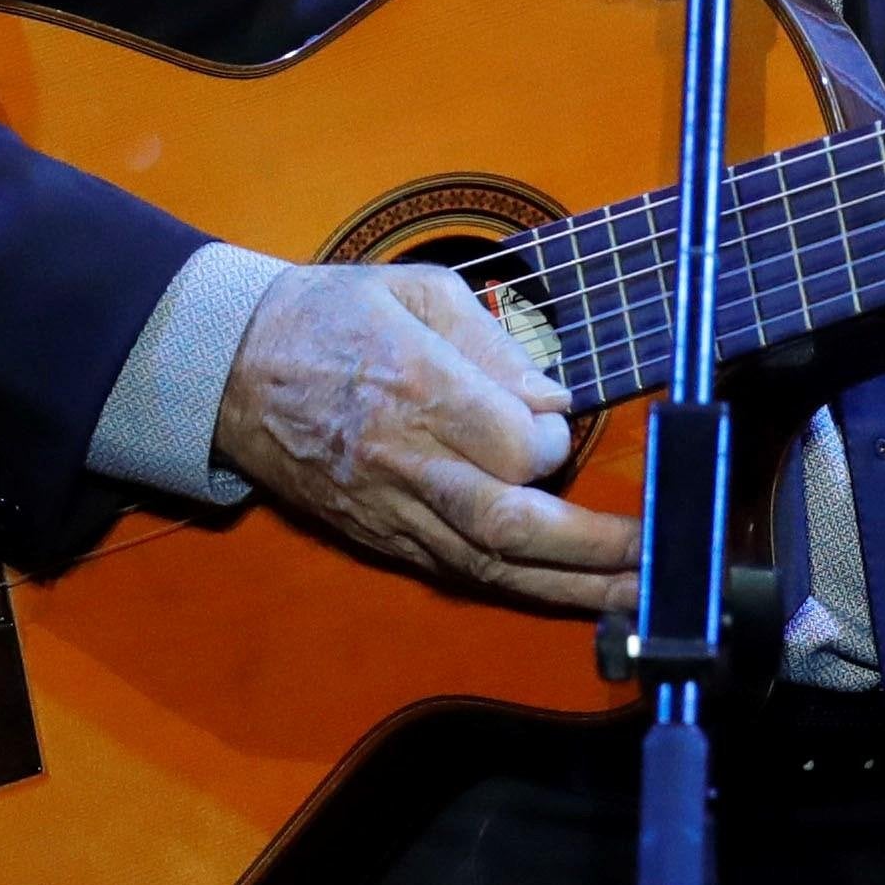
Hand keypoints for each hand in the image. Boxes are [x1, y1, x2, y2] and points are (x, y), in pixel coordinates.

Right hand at [208, 263, 637, 617]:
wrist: (229, 369)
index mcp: (416, 389)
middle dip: (592, 547)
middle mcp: (405, 462)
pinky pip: (455, 570)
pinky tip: (569, 594)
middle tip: (656, 553)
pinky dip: (517, 586)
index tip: (558, 421)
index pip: (513, 447)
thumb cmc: (329, 316)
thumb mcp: (415, 290)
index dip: (553, 441)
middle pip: (509, 524)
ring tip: (639, 593)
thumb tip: (554, 399)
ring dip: (570, 586)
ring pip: (488, 564)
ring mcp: (389, 510)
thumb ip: (493, 344)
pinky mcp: (378, 537)